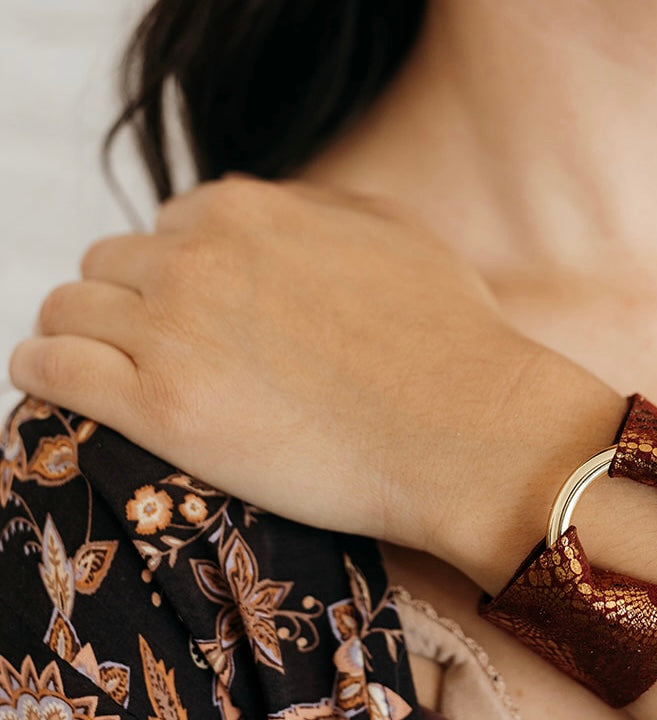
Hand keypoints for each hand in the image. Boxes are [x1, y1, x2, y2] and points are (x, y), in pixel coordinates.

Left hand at [9, 177, 622, 565]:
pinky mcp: (159, 406)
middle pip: (111, 266)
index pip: (169, 228)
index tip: (196, 319)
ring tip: (106, 374)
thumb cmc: (454, 345)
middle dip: (130, 305)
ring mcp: (172, 329)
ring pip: (68, 311)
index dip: (180, 277)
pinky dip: (46, 373)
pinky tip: (62, 389)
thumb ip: (322, 212)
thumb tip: (289, 212)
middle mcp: (197, 255)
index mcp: (247, 212)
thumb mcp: (398, 237)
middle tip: (162, 356)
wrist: (470, 431)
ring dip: (81, 336)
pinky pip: (50, 369)